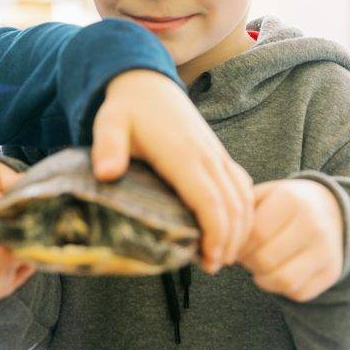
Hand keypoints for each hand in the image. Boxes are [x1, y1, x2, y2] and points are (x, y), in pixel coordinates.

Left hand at [93, 69, 253, 272]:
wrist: (146, 82)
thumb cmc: (126, 108)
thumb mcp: (109, 123)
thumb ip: (107, 147)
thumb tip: (106, 173)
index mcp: (184, 156)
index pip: (211, 202)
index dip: (215, 235)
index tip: (209, 261)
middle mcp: (208, 156)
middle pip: (233, 206)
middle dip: (230, 241)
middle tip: (213, 267)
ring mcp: (216, 155)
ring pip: (243, 197)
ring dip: (239, 228)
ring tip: (221, 256)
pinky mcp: (217, 154)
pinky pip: (241, 186)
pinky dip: (242, 211)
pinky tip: (229, 229)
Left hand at [238, 179, 343, 301]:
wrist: (331, 210)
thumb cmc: (285, 203)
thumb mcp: (264, 194)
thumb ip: (239, 212)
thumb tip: (213, 237)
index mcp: (292, 201)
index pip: (255, 234)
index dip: (237, 245)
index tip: (232, 244)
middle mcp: (314, 226)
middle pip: (265, 259)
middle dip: (247, 261)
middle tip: (244, 255)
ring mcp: (326, 251)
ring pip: (281, 280)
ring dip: (262, 278)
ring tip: (258, 264)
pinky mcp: (331, 272)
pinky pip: (298, 292)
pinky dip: (281, 287)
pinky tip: (277, 271)